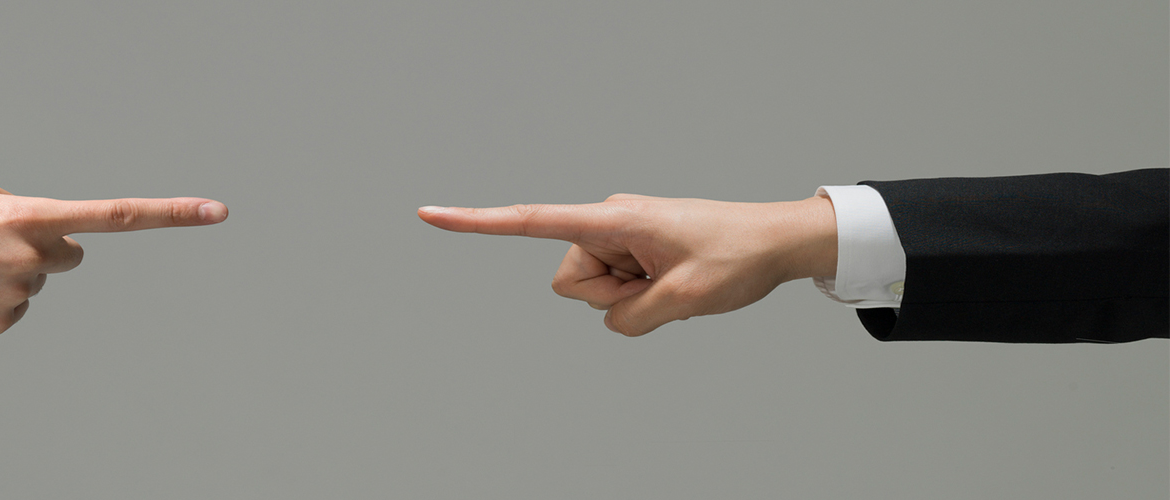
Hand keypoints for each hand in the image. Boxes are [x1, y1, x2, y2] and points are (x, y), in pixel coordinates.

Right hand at [0, 168, 228, 335]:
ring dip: (10, 273)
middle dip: (46, 247)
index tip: (217, 212)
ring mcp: (14, 295)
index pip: (114, 217)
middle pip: (70, 254)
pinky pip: (16, 310)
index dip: (170, 214)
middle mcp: (29, 257)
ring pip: (38, 283)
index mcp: (27, 214)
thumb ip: (20, 199)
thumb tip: (48, 233)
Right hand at [418, 194, 835, 335]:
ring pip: (593, 291)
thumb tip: (609, 317)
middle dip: (609, 296)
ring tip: (674, 280)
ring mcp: (618, 237)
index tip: (430, 215)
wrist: (776, 242)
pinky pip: (615, 292)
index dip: (477, 223)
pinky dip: (641, 296)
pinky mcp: (630, 251)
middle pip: (571, 281)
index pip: (532, 222)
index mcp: (613, 219)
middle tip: (663, 286)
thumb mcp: (685, 298)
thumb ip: (631, 317)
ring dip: (630, 298)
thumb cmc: (736, 257)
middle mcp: (607, 222)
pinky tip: (673, 280)